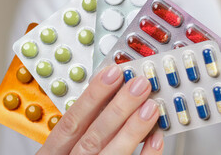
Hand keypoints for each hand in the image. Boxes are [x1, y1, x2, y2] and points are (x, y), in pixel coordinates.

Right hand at [38, 65, 163, 154]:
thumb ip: (80, 131)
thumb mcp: (62, 152)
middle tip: (139, 85)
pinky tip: (157, 138)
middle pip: (93, 137)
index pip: (71, 123)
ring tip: (151, 106)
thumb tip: (107, 98)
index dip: (92, 97)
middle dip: (118, 108)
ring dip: (133, 130)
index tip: (112, 73)